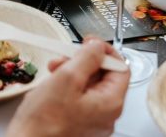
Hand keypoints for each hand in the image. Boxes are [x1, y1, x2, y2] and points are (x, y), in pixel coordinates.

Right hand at [7, 39, 129, 136]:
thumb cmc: (44, 121)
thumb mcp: (67, 78)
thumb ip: (87, 57)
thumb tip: (98, 46)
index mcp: (110, 103)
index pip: (121, 68)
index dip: (105, 51)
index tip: (89, 42)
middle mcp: (106, 114)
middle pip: (104, 76)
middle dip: (84, 61)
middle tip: (66, 56)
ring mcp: (92, 121)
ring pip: (89, 86)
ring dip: (73, 71)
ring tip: (54, 69)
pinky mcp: (78, 123)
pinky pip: (79, 98)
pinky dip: (67, 86)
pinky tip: (53, 83)